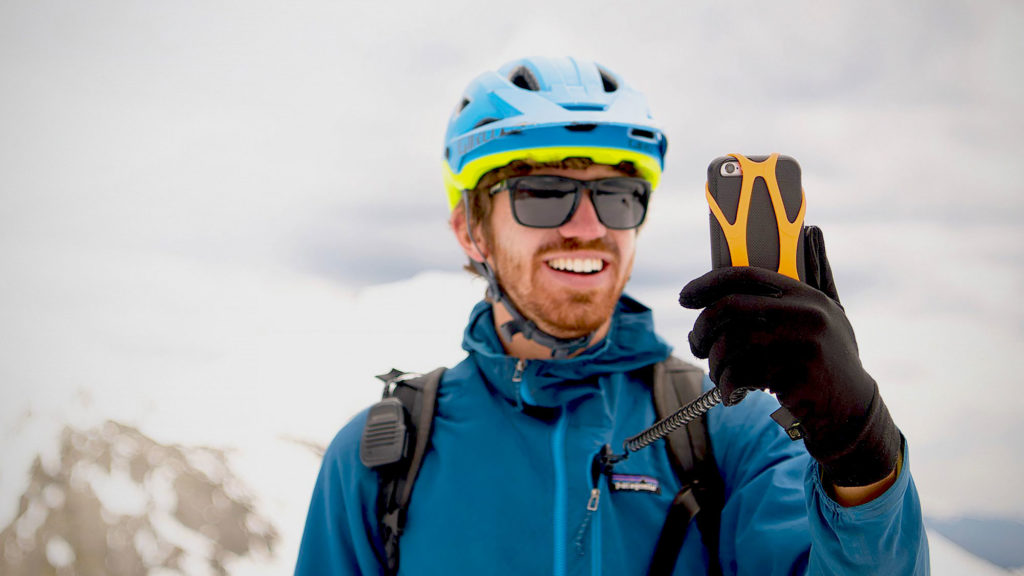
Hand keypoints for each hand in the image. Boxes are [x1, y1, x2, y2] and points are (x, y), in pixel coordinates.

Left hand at [679, 227, 900, 486]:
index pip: (745, 275)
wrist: (853, 413)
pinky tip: (732, 393)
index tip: (685, 298)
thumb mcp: (829, 315)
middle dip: (702, 328)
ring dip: (714, 364)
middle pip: (730, 308)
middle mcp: (807, 315)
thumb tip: (813, 231)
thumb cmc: (829, 361)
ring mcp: (804, 346)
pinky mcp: (797, 378)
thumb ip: (814, 276)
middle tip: (696, 344)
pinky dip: (727, 386)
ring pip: (732, 345)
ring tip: (720, 375)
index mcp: (806, 295)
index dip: (707, 283)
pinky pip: (741, 375)